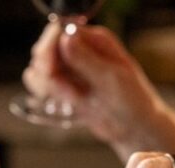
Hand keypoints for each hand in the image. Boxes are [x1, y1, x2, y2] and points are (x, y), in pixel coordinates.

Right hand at [22, 23, 174, 159]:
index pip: (60, 31)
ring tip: (68, 98)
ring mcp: (72, 68)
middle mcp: (81, 50)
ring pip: (40, 66)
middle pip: (45, 48)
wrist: (135, 128)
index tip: (49, 68)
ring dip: (45, 83)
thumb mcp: (112, 79)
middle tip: (58, 87)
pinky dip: (44, 91)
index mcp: (96, 41)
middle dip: (46, 67)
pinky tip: (60, 101)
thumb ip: (87, 60)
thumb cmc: (133, 102)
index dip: (50, 47)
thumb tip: (66, 38)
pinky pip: (42, 82)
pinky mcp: (66, 86)